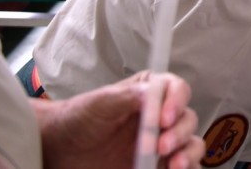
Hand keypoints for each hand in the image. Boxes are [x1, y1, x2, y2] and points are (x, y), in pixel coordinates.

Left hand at [38, 72, 203, 168]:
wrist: (60, 150)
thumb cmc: (79, 118)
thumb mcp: (101, 102)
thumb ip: (128, 96)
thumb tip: (153, 93)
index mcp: (152, 93)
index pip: (178, 90)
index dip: (177, 102)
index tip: (164, 119)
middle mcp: (162, 116)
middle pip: (188, 119)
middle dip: (179, 133)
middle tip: (160, 147)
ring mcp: (161, 142)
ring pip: (191, 144)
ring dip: (189, 154)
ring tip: (174, 165)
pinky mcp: (156, 165)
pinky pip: (181, 166)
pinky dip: (185, 168)